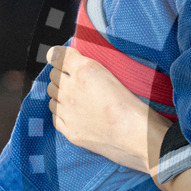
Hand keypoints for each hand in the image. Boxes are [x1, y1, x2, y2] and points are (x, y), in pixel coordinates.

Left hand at [46, 45, 159, 172]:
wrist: (139, 137)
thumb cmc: (135, 106)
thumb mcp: (115, 73)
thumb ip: (83, 61)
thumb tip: (57, 53)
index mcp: (85, 70)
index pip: (59, 56)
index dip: (61, 56)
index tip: (66, 58)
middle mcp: (71, 89)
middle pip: (53, 76)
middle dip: (62, 75)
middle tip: (76, 79)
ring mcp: (68, 111)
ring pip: (52, 96)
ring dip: (60, 94)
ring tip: (76, 97)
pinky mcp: (70, 130)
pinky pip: (55, 116)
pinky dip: (60, 112)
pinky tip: (73, 113)